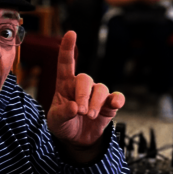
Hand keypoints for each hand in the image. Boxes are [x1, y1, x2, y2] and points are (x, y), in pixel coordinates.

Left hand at [48, 31, 124, 148]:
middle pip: (85, 79)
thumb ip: (62, 114)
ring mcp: (96, 95)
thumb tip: (75, 107)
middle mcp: (81, 86)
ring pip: (101, 88)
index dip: (67, 48)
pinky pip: (117, 97)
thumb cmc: (63, 125)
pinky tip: (115, 105)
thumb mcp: (55, 121)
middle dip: (84, 95)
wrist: (77, 140)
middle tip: (81, 112)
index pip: (65, 63)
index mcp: (64, 85)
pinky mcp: (109, 105)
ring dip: (96, 102)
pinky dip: (117, 100)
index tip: (71, 33)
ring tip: (89, 116)